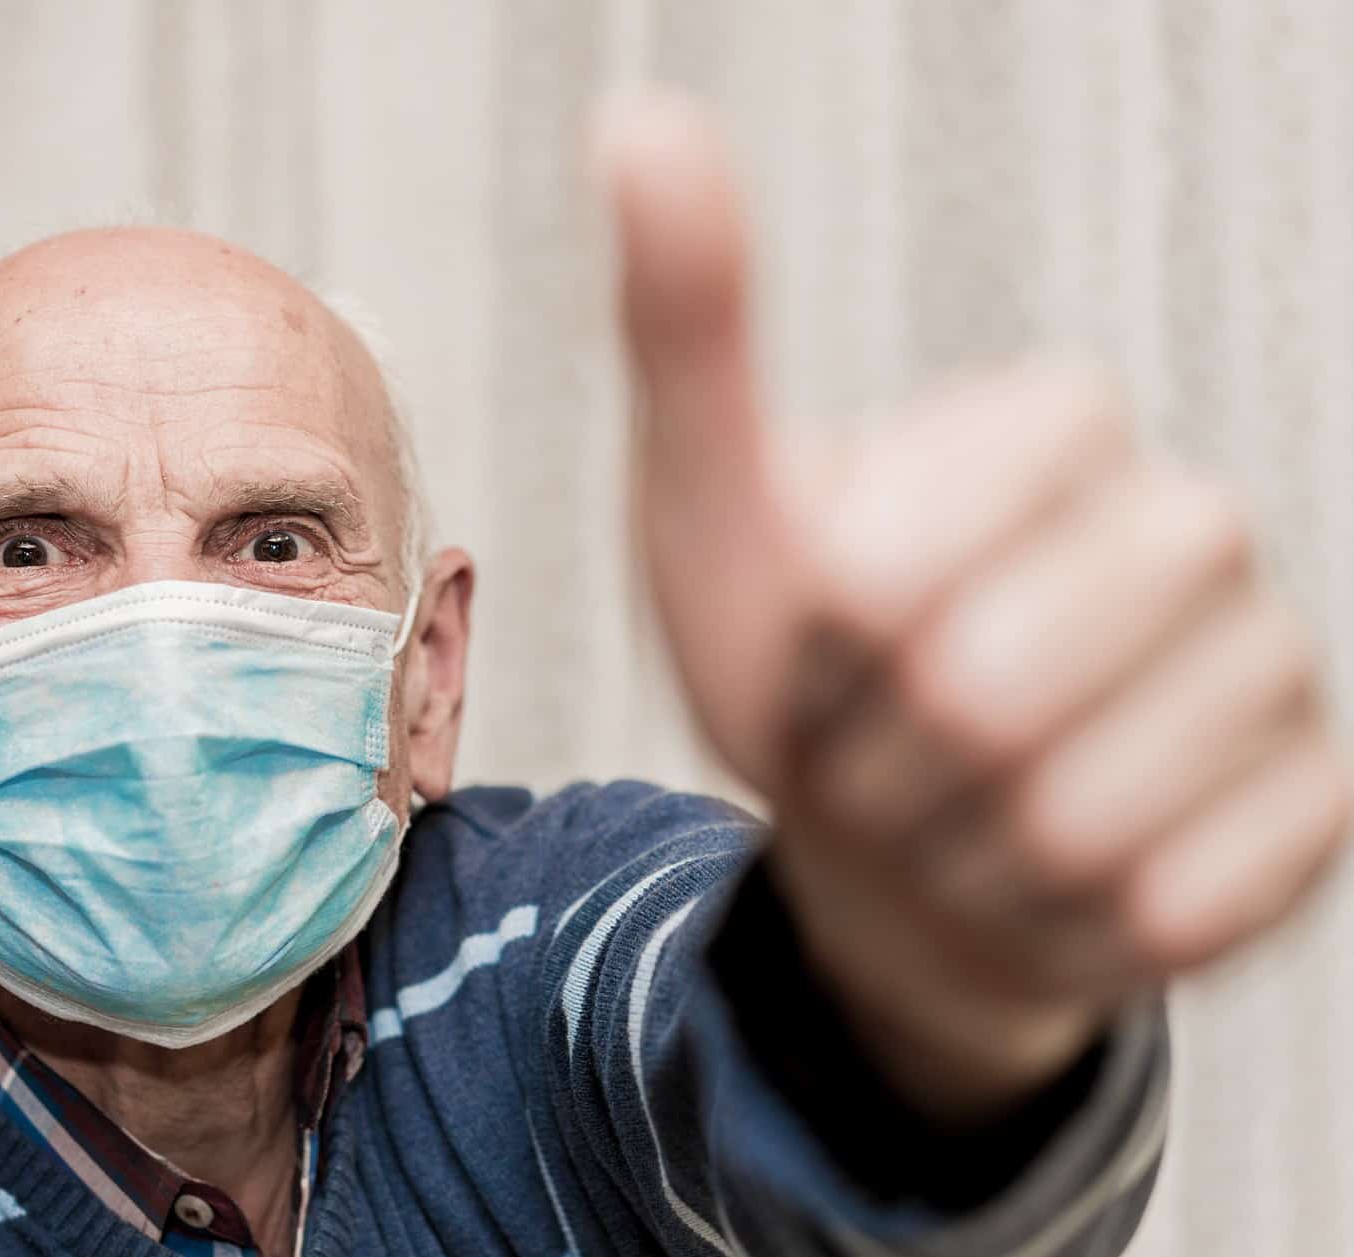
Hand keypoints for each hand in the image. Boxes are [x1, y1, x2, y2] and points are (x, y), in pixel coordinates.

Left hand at [607, 97, 1349, 1119]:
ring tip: (952, 804)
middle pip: (982, 696)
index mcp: (1053, 424)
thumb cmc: (803, 664)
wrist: (887, 848)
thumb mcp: (714, 501)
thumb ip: (688, 324)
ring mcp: (1272, 667)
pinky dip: (1056, 926)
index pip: (899, 562)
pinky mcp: (1316, 808)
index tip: (830, 623)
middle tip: (880, 735)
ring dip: (954, 852)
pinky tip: (1045, 875)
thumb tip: (639, 121)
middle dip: (875, 759)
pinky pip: (1172, 906)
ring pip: (1073, 821)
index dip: (826, 636)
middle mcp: (1195, 522)